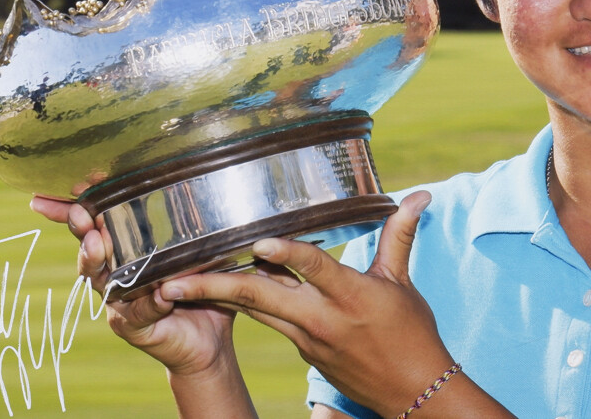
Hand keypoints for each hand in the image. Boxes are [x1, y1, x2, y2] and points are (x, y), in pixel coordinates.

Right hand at [28, 196, 238, 377]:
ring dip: (97, 260)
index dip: (68, 211)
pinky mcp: (133, 327)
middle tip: (80, 214)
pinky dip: (149, 303)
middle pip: (89, 249)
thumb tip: (186, 185)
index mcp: (121, 250)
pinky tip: (160, 294)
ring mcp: (118, 303)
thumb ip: (182, 228)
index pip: (91, 226)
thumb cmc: (197, 285)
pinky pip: (138, 313)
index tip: (46, 196)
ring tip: (98, 243)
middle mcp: (113, 274)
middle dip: (81, 230)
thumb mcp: (192, 250)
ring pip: (101, 280)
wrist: (207, 339)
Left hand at [159, 191, 458, 415]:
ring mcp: (307, 338)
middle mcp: (321, 318)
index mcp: (350, 296)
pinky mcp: (302, 349)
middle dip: (212, 287)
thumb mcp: (403, 282)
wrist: (412, 394)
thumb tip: (419, 196)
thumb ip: (400, 235)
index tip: (259, 240)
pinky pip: (267, 319)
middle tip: (170, 281)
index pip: (314, 269)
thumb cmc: (412, 334)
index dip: (288, 253)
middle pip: (261, 297)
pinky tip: (218, 288)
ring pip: (255, 309)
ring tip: (175, 284)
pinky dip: (243, 302)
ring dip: (216, 295)